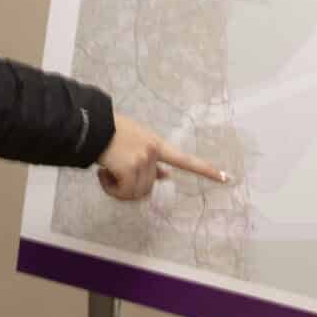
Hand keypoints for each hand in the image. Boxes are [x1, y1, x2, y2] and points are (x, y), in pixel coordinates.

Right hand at [96, 116, 230, 200]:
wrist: (90, 125)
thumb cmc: (109, 132)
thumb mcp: (135, 140)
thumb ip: (151, 158)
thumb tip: (166, 176)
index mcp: (157, 144)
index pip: (186, 159)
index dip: (206, 170)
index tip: (226, 178)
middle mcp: (153, 152)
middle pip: (150, 186)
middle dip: (131, 186)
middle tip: (114, 177)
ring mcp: (143, 160)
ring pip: (135, 192)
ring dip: (119, 188)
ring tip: (107, 173)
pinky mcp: (129, 168)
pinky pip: (123, 192)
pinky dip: (111, 189)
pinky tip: (103, 174)